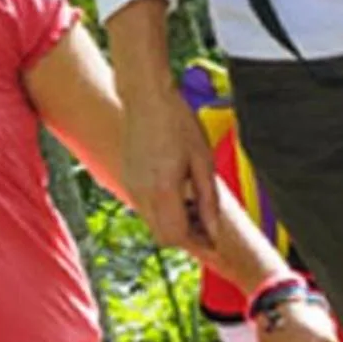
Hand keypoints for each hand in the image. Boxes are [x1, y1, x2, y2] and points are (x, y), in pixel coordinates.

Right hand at [121, 77, 221, 250]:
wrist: (146, 97)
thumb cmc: (178, 123)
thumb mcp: (203, 160)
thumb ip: (209, 199)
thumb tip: (214, 230)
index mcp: (162, 189)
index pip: (178, 235)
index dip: (199, 244)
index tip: (216, 244)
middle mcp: (141, 193)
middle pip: (164, 237)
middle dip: (188, 238)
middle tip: (209, 227)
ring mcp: (131, 187)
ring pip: (154, 224)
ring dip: (175, 224)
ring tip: (198, 207)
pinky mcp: (127, 179)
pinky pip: (146, 208)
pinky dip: (164, 211)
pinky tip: (180, 194)